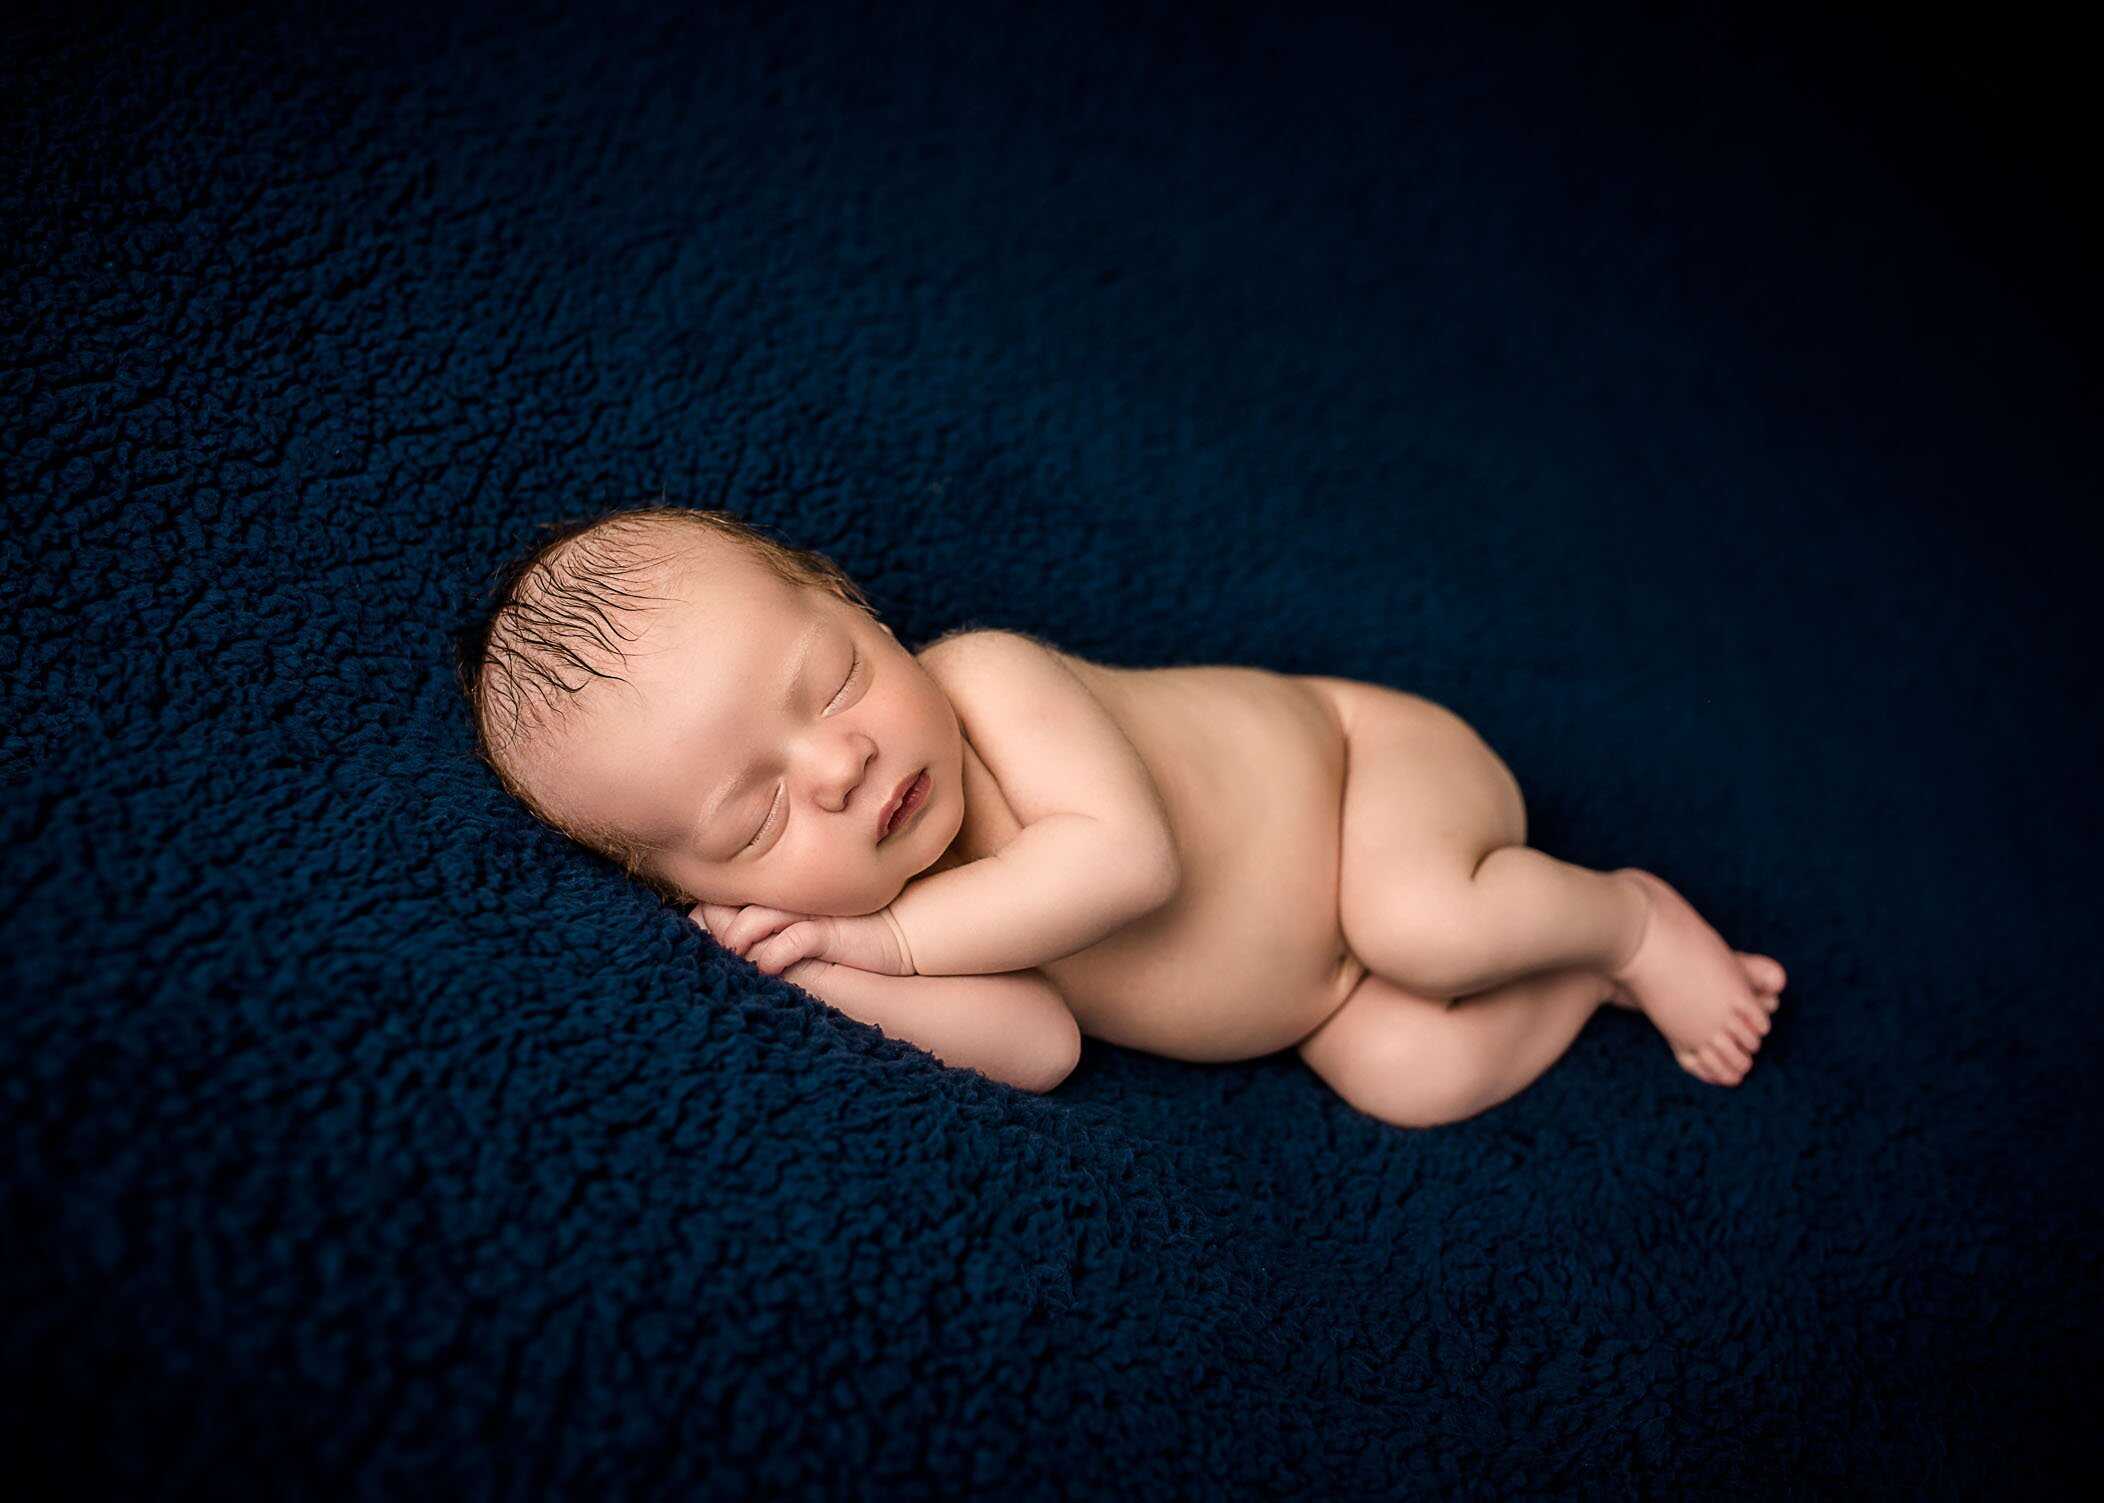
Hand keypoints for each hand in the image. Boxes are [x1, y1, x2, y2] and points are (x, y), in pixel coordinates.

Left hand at [690, 901, 914, 977]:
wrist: (899, 932)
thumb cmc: (846, 936)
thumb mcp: (805, 936)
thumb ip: (770, 937)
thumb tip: (729, 949)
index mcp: (779, 899)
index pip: (729, 902)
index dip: (704, 917)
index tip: (688, 934)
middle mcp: (788, 901)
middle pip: (734, 906)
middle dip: (711, 927)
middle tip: (690, 950)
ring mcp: (807, 913)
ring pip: (757, 918)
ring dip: (737, 939)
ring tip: (726, 956)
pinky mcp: (827, 930)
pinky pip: (794, 938)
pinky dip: (774, 953)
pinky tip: (763, 967)